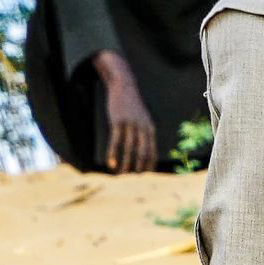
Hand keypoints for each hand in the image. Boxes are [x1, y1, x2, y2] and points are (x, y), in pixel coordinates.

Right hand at [91, 53, 159, 175]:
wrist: (124, 86)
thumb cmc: (132, 106)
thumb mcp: (142, 119)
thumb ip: (143, 133)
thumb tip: (140, 150)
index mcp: (150, 128)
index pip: (152, 151)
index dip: (149, 164)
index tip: (144, 174)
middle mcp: (142, 127)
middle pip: (142, 152)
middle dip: (138, 167)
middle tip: (132, 178)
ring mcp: (130, 124)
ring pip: (129, 149)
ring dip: (125, 163)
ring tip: (122, 174)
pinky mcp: (118, 122)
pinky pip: (116, 141)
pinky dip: (113, 154)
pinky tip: (111, 163)